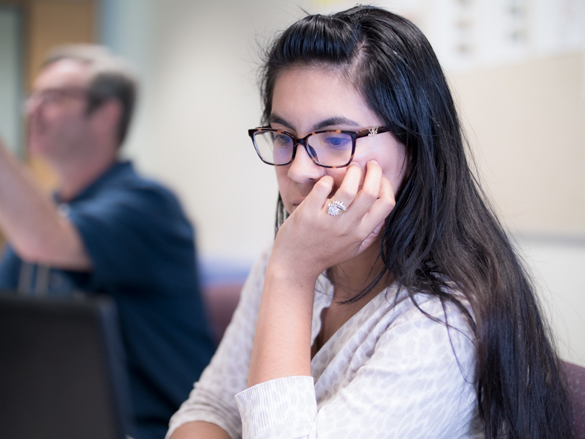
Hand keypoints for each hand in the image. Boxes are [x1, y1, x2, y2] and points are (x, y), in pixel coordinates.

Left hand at [270, 160, 395, 282]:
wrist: (295, 267)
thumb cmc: (324, 254)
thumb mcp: (352, 249)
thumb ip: (369, 234)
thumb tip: (383, 216)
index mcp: (361, 233)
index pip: (387, 204)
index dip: (386, 185)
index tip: (379, 177)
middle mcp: (347, 227)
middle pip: (371, 191)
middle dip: (373, 171)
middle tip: (367, 164)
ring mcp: (327, 221)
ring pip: (348, 188)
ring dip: (351, 171)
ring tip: (349, 168)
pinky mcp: (307, 214)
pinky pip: (322, 189)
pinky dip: (326, 180)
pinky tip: (326, 182)